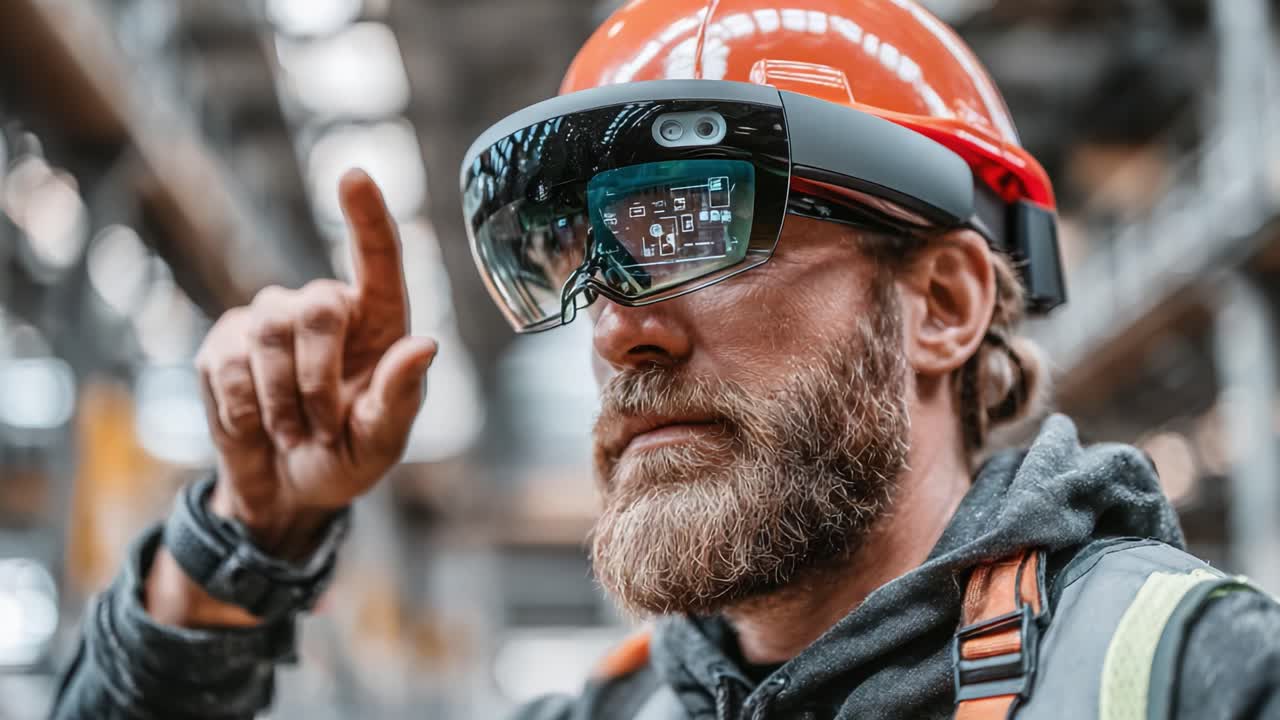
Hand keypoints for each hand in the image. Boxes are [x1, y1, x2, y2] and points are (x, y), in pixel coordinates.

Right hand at [195, 169, 436, 555]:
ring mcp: (270, 320)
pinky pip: (226, 364)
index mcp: (378, 322)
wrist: (285, 492)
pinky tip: (257, 427)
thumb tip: (425, 344)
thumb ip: (401, 396)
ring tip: (292, 433)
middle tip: (317, 429)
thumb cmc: (347, 458)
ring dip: (280, 401)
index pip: (377, 259)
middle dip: (316, 380)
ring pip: (268, 335)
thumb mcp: (382, 441)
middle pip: (317, 307)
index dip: (367, 216)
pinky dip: (244, 409)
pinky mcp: (223, 343)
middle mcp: (326, 308)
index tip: (354, 176)